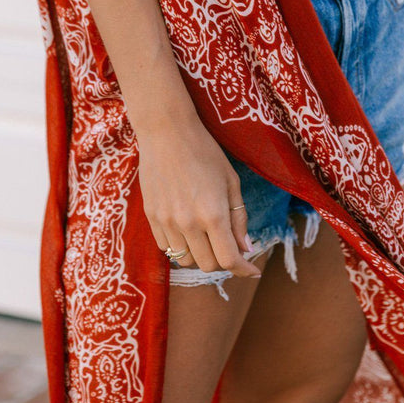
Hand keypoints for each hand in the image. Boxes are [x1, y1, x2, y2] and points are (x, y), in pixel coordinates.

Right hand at [136, 113, 262, 277]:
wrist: (166, 132)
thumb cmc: (205, 152)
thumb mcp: (231, 182)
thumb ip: (238, 218)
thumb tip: (245, 248)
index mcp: (213, 214)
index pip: (229, 259)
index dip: (243, 270)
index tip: (252, 270)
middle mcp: (188, 223)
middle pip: (208, 265)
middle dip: (223, 260)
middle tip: (228, 245)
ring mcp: (166, 221)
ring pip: (185, 260)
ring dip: (200, 254)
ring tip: (207, 236)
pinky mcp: (151, 216)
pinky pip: (166, 247)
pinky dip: (180, 246)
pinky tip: (187, 230)